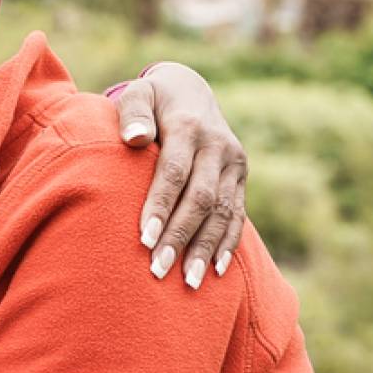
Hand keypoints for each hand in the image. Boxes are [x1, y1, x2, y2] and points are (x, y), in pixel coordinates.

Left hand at [111, 63, 247, 290]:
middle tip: (158, 270)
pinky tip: (215, 270)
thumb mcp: (138, 94)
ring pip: (223, 212)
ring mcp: (234, 163)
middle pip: (201, 198)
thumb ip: (132, 113)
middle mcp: (218, 146)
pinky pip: (237, 214)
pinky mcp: (241, 176)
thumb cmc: (152, 98)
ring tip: (187, 282)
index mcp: (189, 127)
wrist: (190, 89)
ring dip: (205, 248)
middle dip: (180, 236)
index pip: (174, 173)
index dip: (160, 206)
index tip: (144, 239)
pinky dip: (227, 243)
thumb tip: (135, 138)